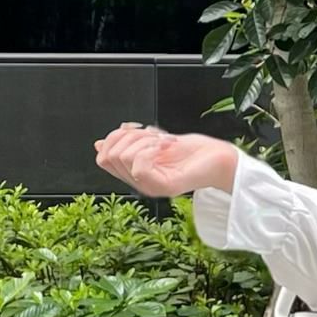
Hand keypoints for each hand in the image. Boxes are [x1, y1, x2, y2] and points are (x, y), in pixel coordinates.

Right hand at [93, 124, 236, 198]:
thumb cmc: (191, 152)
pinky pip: (139, 167)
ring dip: (142, 140)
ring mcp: (152, 187)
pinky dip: (150, 149)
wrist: (218, 159)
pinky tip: (165, 146)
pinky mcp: (165, 187)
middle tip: (152, 136)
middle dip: (128, 136)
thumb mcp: (152, 142)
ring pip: (123, 158)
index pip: (103, 157)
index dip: (113, 137)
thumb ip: (128, 143)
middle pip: (108, 155)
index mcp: (135, 173)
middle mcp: (141, 183)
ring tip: (163, 141)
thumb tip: (98, 144)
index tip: (135, 129)